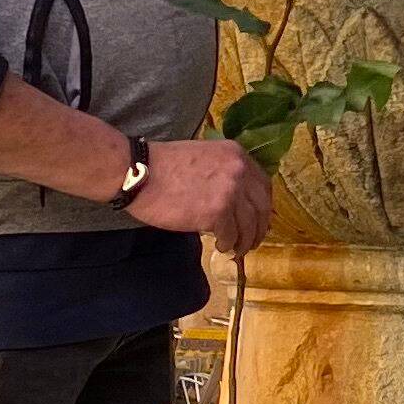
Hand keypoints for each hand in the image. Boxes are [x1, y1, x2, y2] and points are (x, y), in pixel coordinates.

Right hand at [128, 135, 274, 254]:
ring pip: (250, 225)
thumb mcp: (203, 156)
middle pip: (262, 207)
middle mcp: (239, 171)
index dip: (263, 205)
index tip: (259, 218)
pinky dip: (227, 244)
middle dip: (260, 228)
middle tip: (253, 240)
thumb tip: (235, 196)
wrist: (140, 173)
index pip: (263, 185)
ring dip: (245, 241)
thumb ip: (223, 170)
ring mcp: (230, 192)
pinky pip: (231, 235)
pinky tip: (220, 246)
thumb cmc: (163, 164)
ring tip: (236, 248)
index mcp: (236, 154)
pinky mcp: (216, 213)